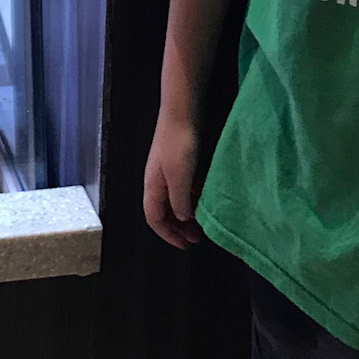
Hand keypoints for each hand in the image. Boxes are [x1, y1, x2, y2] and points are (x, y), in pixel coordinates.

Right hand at [144, 109, 201, 249]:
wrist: (182, 112)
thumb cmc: (179, 145)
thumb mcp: (180, 178)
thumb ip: (179, 201)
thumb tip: (182, 218)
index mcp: (153, 186)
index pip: (154, 218)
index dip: (168, 234)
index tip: (186, 246)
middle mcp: (156, 180)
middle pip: (163, 211)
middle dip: (177, 227)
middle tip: (197, 238)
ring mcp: (167, 170)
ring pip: (174, 200)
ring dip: (186, 214)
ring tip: (203, 222)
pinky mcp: (178, 161)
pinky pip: (183, 188)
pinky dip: (192, 198)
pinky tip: (205, 198)